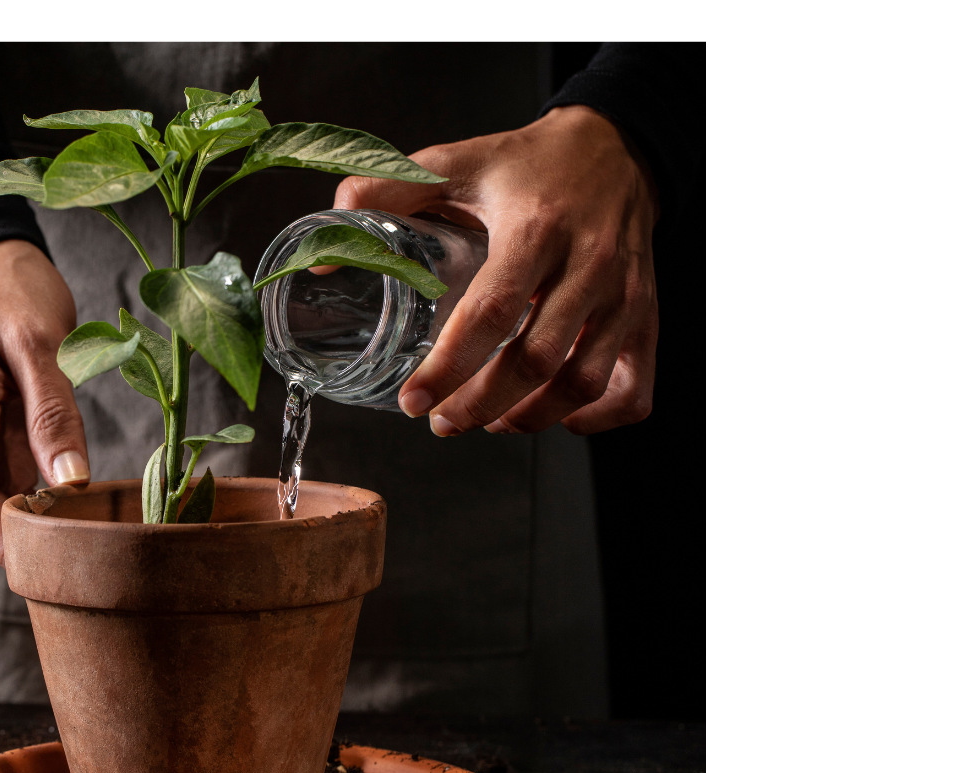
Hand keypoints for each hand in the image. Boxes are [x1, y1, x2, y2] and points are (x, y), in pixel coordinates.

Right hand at [0, 239, 86, 562]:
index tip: (57, 560)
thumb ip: (52, 412)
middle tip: (91, 552)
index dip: (5, 542)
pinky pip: (11, 480)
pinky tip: (83, 504)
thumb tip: (70, 483)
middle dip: (25, 542)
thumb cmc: (9, 291)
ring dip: (35, 525)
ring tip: (95, 533)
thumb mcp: (38, 341)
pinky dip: (40, 499)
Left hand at [332, 104, 659, 435]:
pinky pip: (635, 389)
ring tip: (493, 420)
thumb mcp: (455, 164)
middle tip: (444, 421)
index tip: (414, 400)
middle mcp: (588, 265)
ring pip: (585, 382)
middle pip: (538, 361)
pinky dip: (598, 418)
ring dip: (533, 417)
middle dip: (482, 405)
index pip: (490, 314)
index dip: (448, 368)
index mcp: (535, 228)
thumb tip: (327, 258)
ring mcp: (624, 295)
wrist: (615, 148)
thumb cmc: (531, 164)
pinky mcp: (647, 315)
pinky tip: (562, 416)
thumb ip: (385, 197)